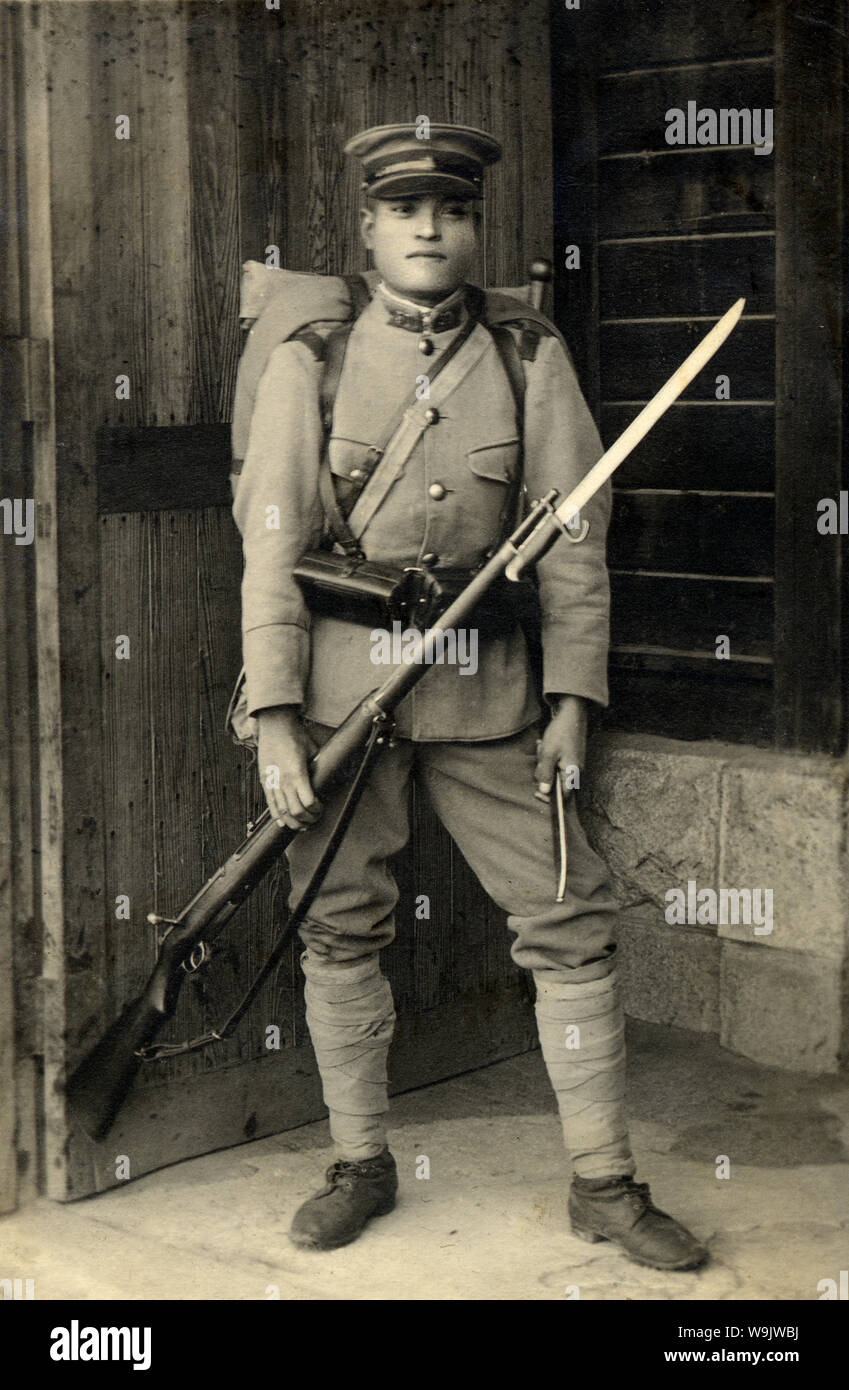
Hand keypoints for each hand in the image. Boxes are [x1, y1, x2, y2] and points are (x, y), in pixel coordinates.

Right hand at [256, 707, 322, 830]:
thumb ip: (318, 767)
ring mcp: (272, 782)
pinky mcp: (264, 781)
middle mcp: (283, 781)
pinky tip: (282, 823)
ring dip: (293, 822)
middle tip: (314, 818)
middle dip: (307, 819)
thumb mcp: (313, 750)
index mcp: (297, 773)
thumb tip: (329, 776)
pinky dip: (276, 816)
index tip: (321, 808)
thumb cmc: (294, 736)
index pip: (308, 802)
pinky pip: (270, 804)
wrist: (274, 726)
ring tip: (302, 825)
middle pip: (295, 811)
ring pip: (282, 812)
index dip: (316, 810)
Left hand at [533, 695, 586, 798]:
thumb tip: (543, 791)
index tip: (537, 793)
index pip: (564, 796)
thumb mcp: (548, 753)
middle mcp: (576, 771)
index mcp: (573, 772)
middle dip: (544, 773)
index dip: (550, 798)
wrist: (572, 713)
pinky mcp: (571, 757)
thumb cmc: (561, 732)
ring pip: (555, 773)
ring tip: (543, 748)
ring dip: (545, 763)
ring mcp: (574, 764)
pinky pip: (556, 764)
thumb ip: (545, 774)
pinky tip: (545, 745)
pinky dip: (548, 757)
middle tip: (541, 758)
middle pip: (557, 784)